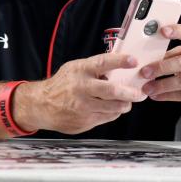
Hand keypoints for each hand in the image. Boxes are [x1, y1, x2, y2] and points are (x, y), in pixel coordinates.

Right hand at [17, 52, 145, 134]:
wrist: (41, 105)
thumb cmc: (62, 85)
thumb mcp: (74, 69)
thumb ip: (94, 69)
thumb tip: (119, 68)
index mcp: (80, 70)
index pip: (102, 63)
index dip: (119, 61)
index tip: (133, 61)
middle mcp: (82, 87)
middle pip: (112, 91)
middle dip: (130, 93)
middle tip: (139, 93)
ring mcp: (83, 106)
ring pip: (114, 107)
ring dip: (124, 104)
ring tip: (127, 101)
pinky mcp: (85, 120)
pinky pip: (108, 117)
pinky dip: (113, 113)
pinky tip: (111, 109)